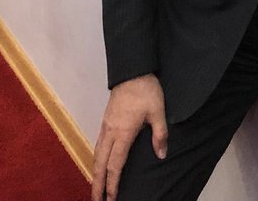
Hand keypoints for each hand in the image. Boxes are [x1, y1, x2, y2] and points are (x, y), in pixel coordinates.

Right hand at [92, 74, 166, 200]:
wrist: (132, 70)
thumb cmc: (146, 90)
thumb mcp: (158, 110)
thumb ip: (160, 134)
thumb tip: (161, 155)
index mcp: (123, 133)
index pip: (115, 165)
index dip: (113, 183)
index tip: (111, 199)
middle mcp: (110, 132)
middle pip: (100, 164)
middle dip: (97, 184)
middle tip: (96, 200)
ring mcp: (106, 126)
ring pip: (96, 154)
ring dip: (95, 172)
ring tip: (96, 186)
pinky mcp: (106, 120)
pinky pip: (98, 144)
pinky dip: (97, 159)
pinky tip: (100, 162)